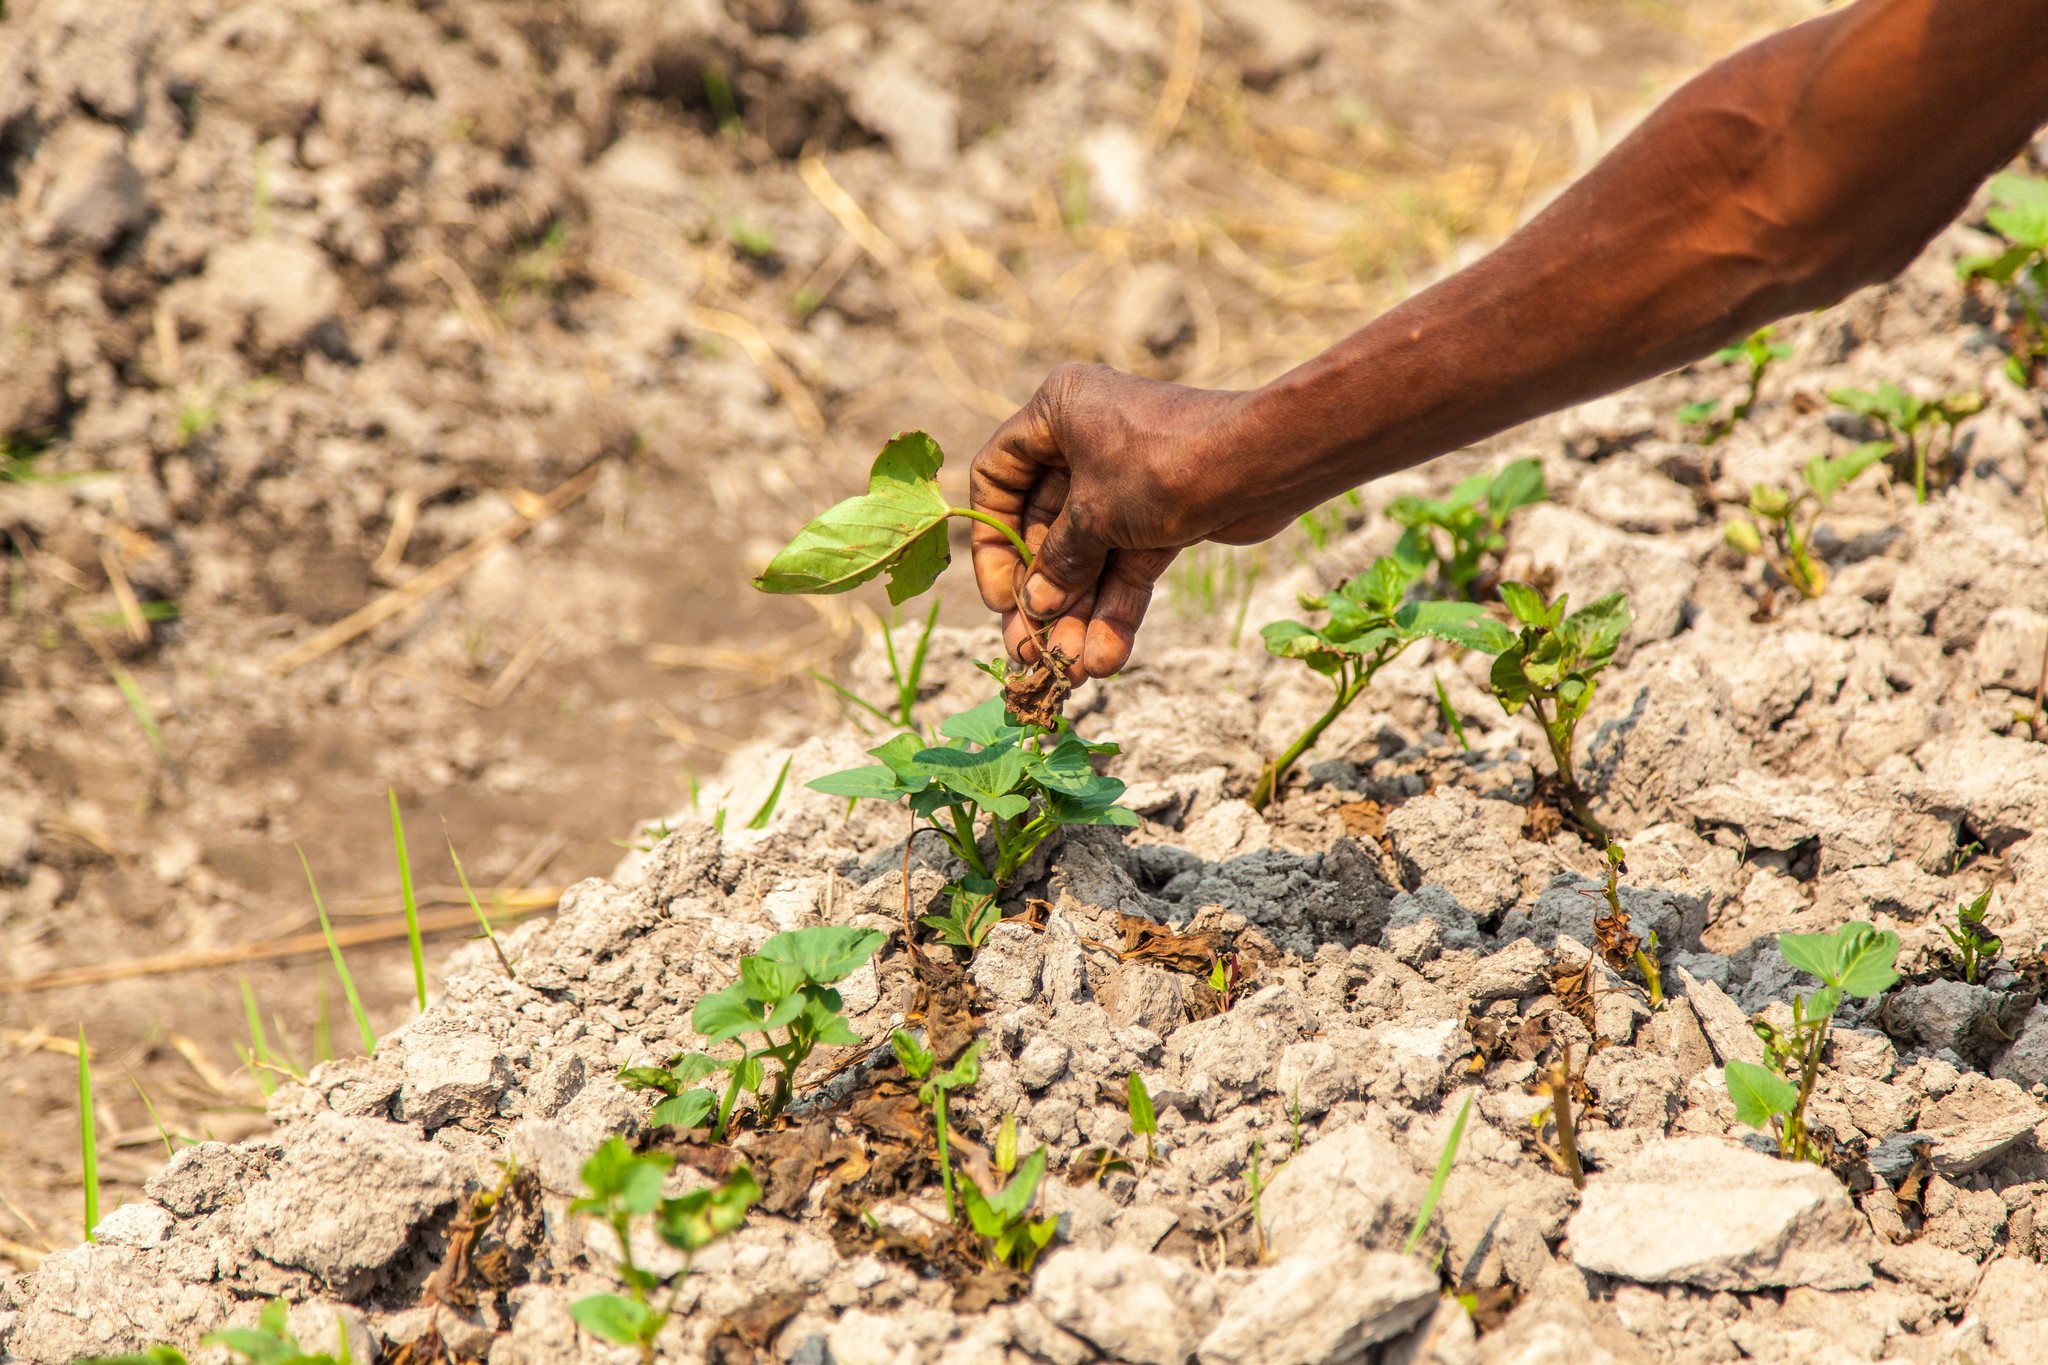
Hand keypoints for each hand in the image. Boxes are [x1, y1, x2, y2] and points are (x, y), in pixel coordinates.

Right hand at [969, 364, 1289, 681]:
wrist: (1263, 464)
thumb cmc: (1164, 466)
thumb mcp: (1095, 514)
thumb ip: (1058, 561)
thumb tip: (1036, 605)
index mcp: (1055, 413)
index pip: (998, 477)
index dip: (992, 541)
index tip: (1003, 596)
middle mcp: (1085, 441)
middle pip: (1044, 529)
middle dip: (1043, 597)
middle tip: (1031, 653)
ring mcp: (1125, 479)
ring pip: (1088, 556)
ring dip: (1079, 615)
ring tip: (1070, 672)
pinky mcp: (1162, 513)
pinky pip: (1126, 565)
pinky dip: (1117, 608)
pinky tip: (1106, 658)